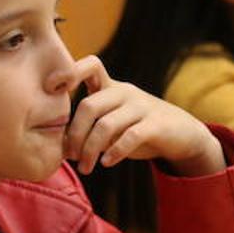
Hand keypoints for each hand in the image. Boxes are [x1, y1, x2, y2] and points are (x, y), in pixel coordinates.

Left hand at [54, 55, 223, 176]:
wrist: (181, 134)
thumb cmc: (138, 128)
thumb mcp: (113, 121)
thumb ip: (91, 126)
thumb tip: (60, 146)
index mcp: (111, 87)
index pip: (91, 65)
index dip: (70, 71)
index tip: (51, 88)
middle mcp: (124, 92)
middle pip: (89, 106)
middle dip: (75, 134)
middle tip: (71, 156)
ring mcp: (141, 107)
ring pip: (106, 125)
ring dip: (91, 150)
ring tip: (86, 167)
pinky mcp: (156, 125)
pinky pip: (130, 137)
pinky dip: (115, 152)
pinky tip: (107, 163)